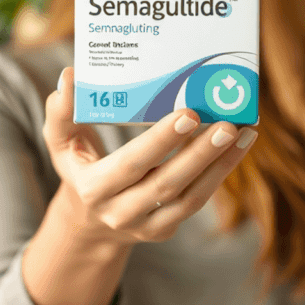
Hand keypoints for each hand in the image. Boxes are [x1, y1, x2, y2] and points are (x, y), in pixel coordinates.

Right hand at [42, 67, 257, 245]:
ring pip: (190, 198)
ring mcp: (146, 225)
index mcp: (92, 188)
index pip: (131, 164)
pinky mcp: (167, 228)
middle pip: (166, 184)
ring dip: (220, 164)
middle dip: (199, 153)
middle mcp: (119, 212)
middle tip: (227, 122)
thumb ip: (62, 112)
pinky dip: (220, 173)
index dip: (160, 141)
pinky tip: (238, 146)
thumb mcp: (60, 142)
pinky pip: (197, 202)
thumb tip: (70, 76)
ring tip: (244, 132)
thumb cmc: (78, 165)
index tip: (188, 114)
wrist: (88, 220)